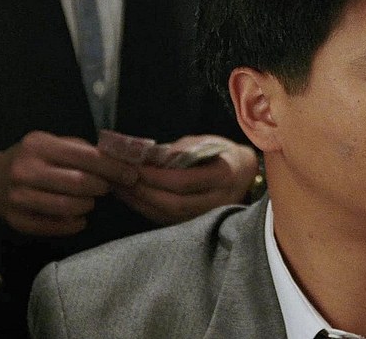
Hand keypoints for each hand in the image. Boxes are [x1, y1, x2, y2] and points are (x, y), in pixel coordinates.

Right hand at [0, 131, 138, 236]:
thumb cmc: (34, 159)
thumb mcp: (53, 144)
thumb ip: (83, 150)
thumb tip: (120, 160)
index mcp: (38, 145)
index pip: (84, 157)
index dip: (112, 167)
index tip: (131, 174)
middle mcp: (25, 170)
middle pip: (79, 183)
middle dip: (101, 187)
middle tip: (107, 187)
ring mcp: (18, 197)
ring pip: (68, 207)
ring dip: (88, 205)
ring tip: (90, 200)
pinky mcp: (17, 220)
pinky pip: (55, 227)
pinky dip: (73, 224)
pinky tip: (79, 217)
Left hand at [114, 135, 257, 224]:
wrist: (245, 173)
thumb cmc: (222, 153)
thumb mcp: (205, 142)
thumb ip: (179, 151)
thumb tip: (147, 157)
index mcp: (223, 177)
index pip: (183, 182)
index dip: (156, 177)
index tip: (134, 168)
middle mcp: (218, 200)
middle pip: (174, 204)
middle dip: (144, 192)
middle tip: (121, 179)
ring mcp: (208, 215)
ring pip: (169, 216)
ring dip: (141, 203)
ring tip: (120, 189)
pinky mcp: (198, 222)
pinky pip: (169, 221)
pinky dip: (147, 210)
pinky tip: (132, 199)